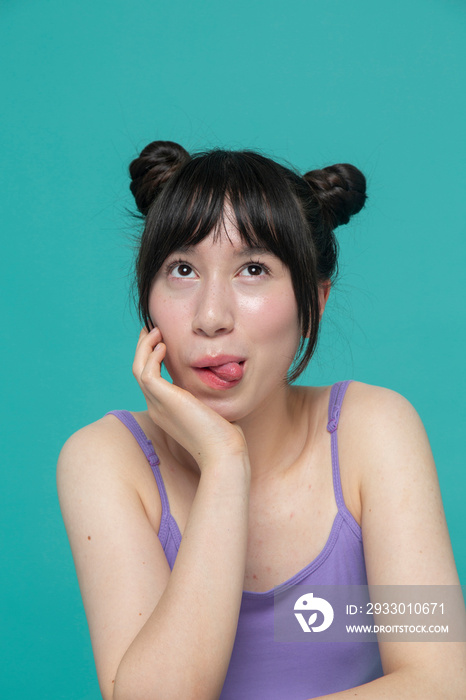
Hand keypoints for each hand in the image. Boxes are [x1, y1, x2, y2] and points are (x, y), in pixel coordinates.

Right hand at [133, 328, 247, 465]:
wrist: (223, 451)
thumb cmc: (224, 435)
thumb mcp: (210, 409)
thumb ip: (204, 395)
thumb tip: (212, 379)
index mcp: (165, 411)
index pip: (150, 380)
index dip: (152, 358)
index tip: (161, 342)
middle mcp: (156, 408)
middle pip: (139, 371)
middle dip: (144, 348)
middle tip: (152, 329)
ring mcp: (157, 405)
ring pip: (138, 369)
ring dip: (145, 347)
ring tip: (156, 330)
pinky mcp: (163, 400)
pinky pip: (147, 372)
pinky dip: (152, 356)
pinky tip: (164, 346)